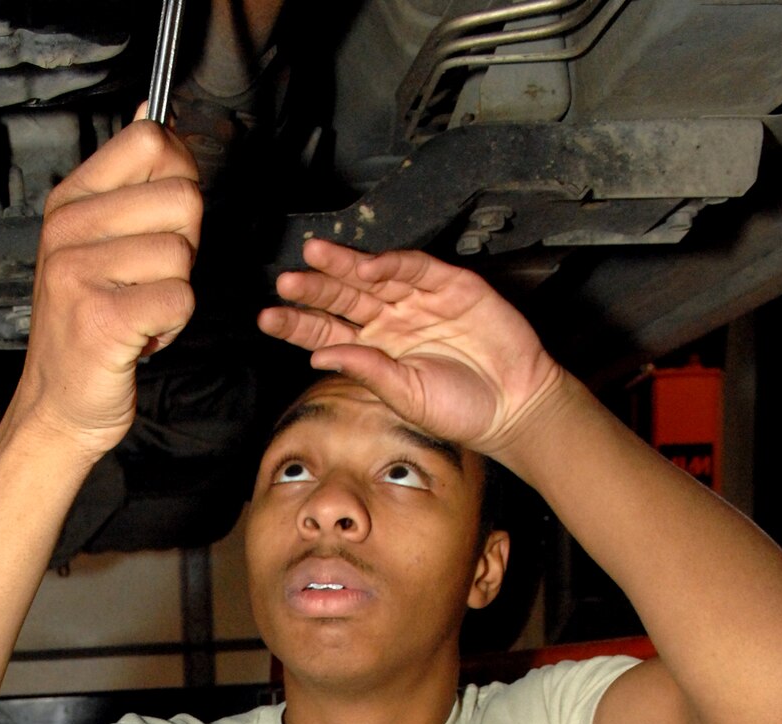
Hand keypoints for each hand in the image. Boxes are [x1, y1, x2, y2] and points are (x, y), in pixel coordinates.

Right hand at [11, 115, 200, 457]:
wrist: (56, 405)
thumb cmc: (84, 327)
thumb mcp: (93, 243)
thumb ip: (126, 184)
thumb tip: (149, 114)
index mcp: (69, 203)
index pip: (148, 140)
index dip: (180, 172)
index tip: (167, 213)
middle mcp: (69, 232)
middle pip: (182, 197)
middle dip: (186, 243)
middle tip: (151, 277)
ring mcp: (80, 274)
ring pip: (183, 255)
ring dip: (177, 292)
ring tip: (140, 310)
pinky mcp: (104, 319)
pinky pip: (180, 299)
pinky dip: (174, 325)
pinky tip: (142, 335)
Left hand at [258, 243, 565, 461]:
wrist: (513, 404)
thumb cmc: (461, 410)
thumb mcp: (406, 397)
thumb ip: (367, 371)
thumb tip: (319, 354)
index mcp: (375, 351)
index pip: (328, 332)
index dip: (299, 324)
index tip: (268, 318)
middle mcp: (391, 322)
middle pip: (343, 299)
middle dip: (314, 288)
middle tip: (286, 281)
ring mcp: (419, 301)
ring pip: (373, 277)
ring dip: (344, 266)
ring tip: (314, 255)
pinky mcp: (451, 284)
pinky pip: (416, 268)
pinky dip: (393, 264)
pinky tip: (367, 265)